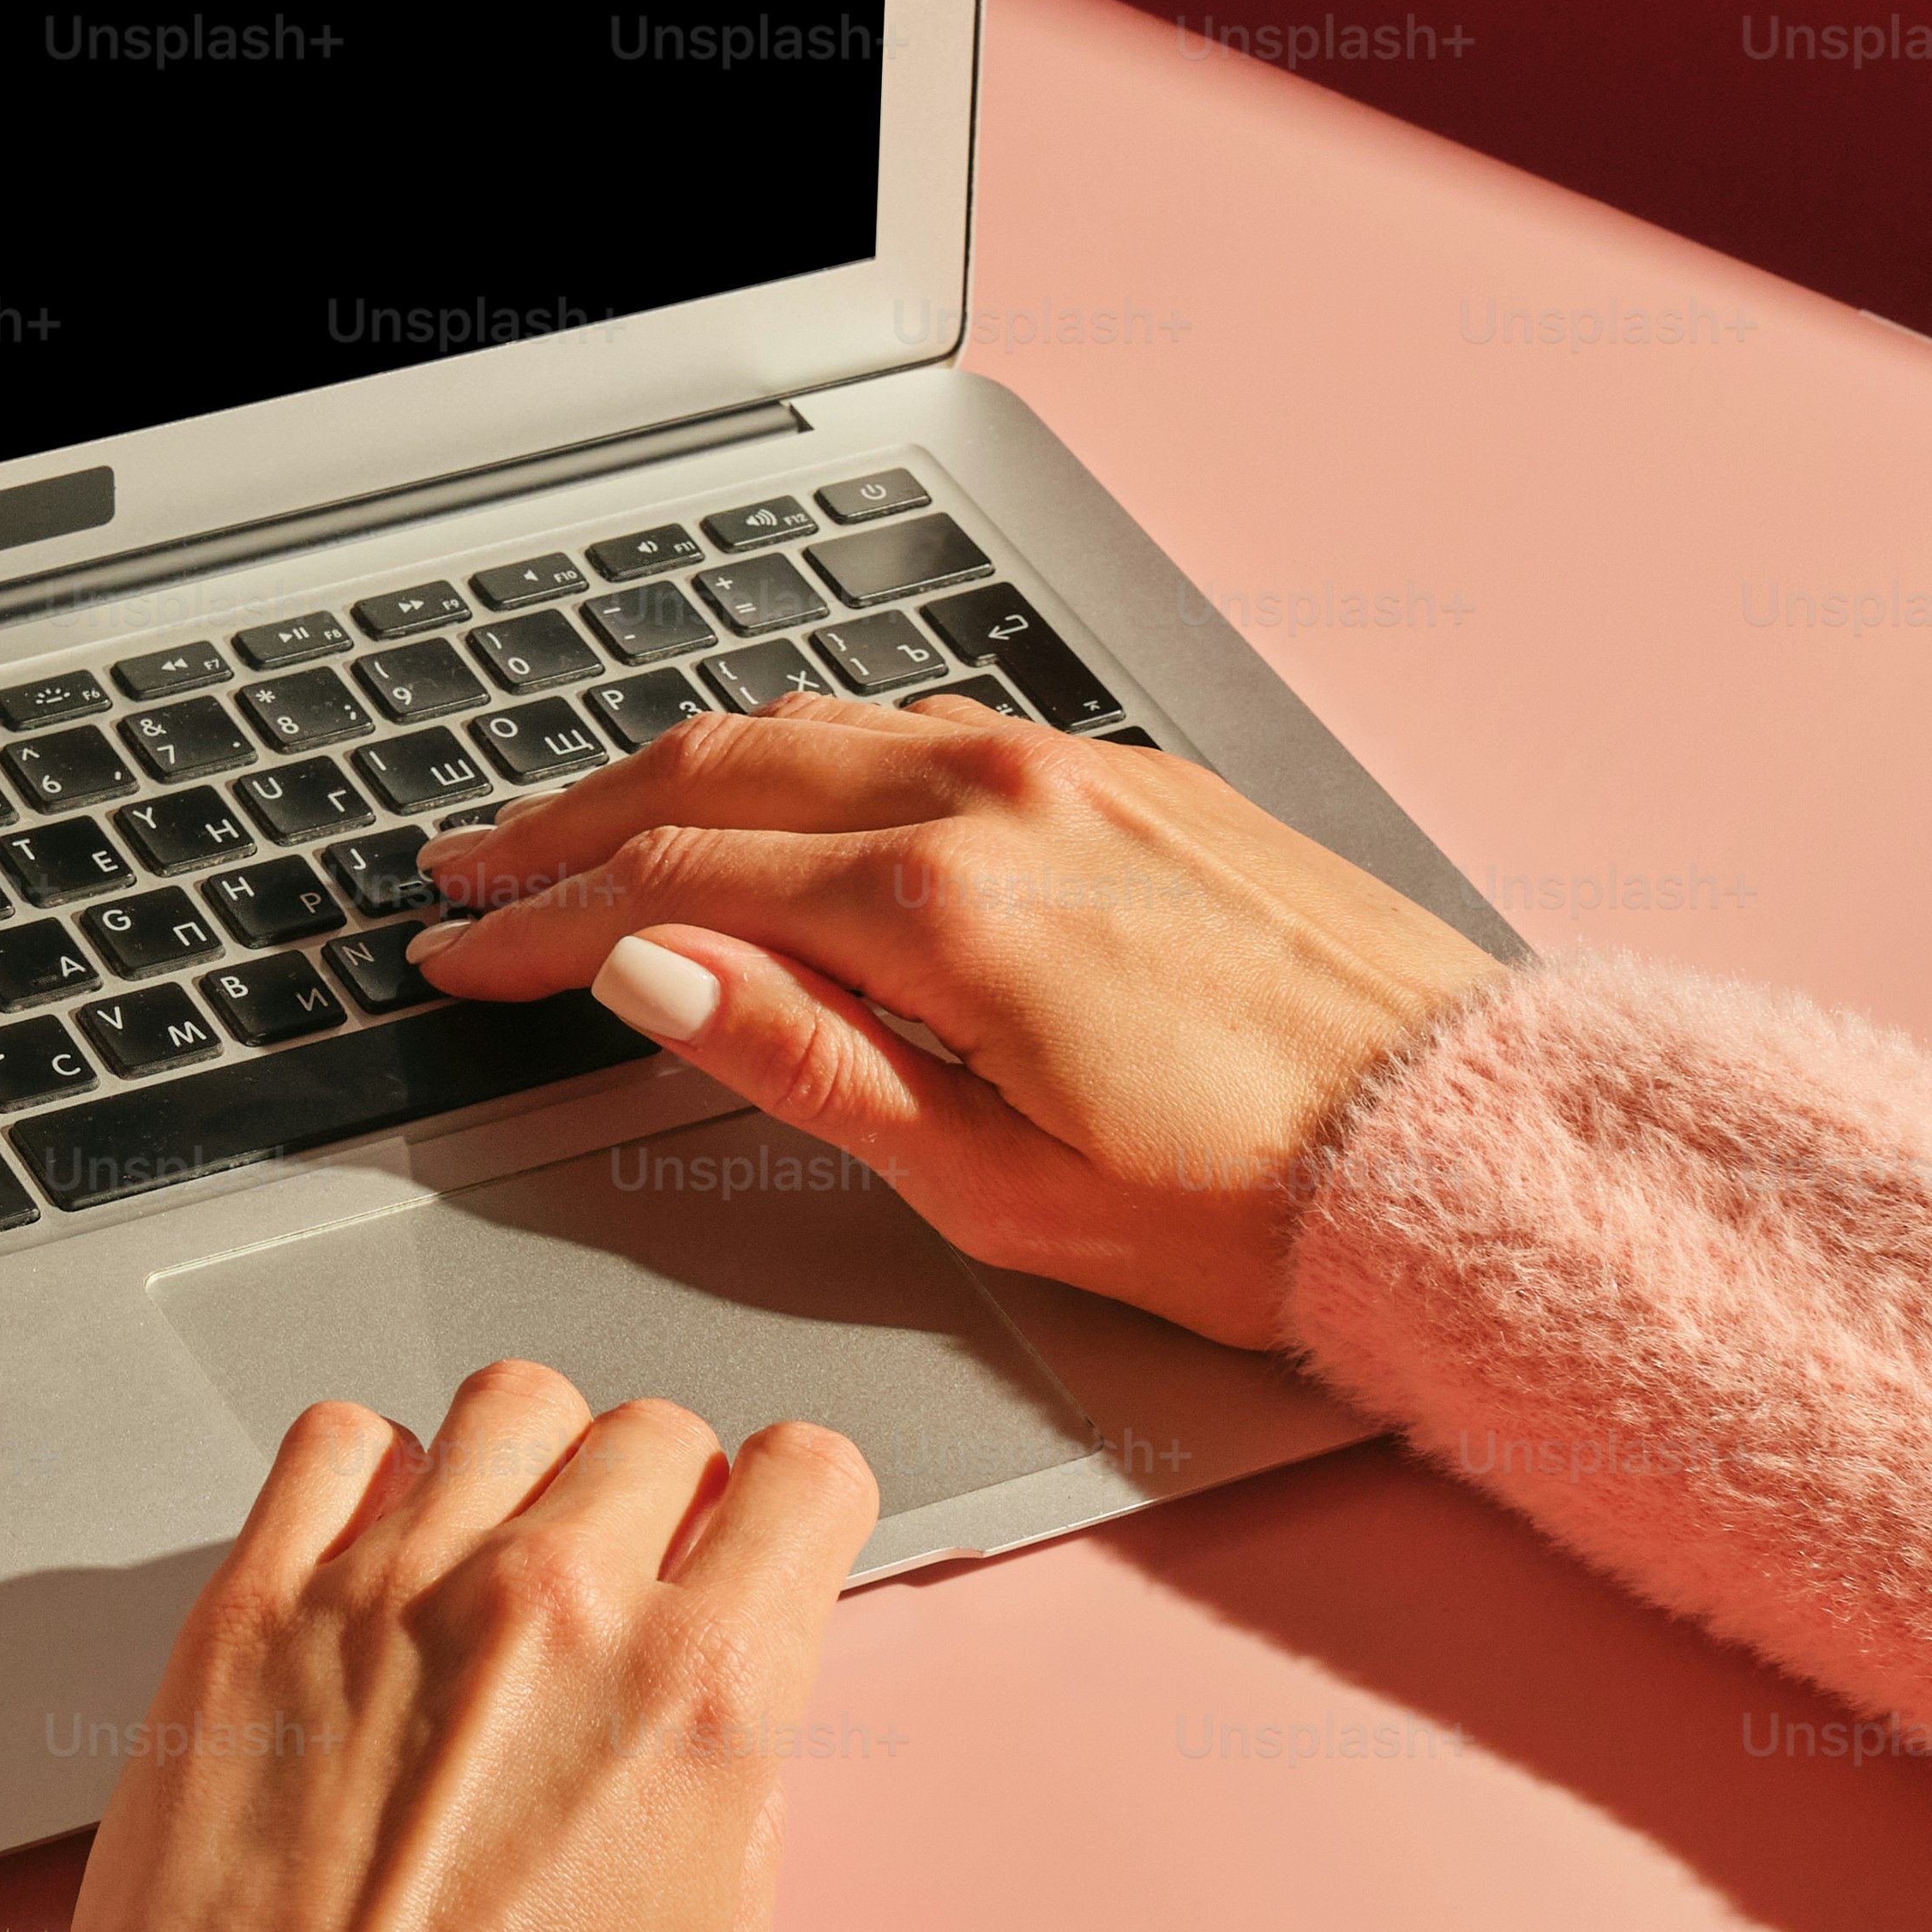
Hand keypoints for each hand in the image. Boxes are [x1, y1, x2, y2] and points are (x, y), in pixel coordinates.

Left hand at [69, 1365, 880, 1931]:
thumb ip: (738, 1810)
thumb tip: (720, 1724)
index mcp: (701, 1693)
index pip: (804, 1475)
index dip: (789, 1510)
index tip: (756, 1539)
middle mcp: (556, 1605)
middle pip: (653, 1432)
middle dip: (654, 1503)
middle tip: (615, 1593)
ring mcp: (395, 1585)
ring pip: (508, 1405)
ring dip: (521, 1469)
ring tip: (492, 1564)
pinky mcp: (257, 1601)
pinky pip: (337, 1438)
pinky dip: (368, 1475)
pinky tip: (372, 1557)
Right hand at [406, 692, 1503, 1346]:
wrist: (1470, 1151)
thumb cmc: (1252, 1205)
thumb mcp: (993, 1181)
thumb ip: (802, 1058)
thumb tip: (647, 973)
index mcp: (950, 906)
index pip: (677, 888)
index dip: (544, 926)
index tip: (461, 957)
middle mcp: (1005, 798)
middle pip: (722, 770)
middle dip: (572, 820)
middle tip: (471, 868)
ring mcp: (1076, 768)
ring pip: (816, 725)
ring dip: (679, 772)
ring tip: (586, 825)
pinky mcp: (1134, 774)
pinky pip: (919, 726)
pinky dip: (804, 752)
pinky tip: (773, 795)